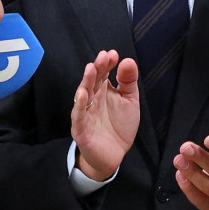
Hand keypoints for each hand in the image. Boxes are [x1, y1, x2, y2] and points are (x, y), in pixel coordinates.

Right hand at [71, 49, 139, 180]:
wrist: (114, 155)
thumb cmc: (119, 125)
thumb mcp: (129, 100)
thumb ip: (128, 81)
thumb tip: (127, 60)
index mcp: (103, 90)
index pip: (103, 73)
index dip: (107, 63)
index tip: (113, 54)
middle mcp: (93, 99)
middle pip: (93, 81)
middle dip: (97, 68)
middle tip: (103, 57)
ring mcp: (85, 113)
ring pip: (84, 95)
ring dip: (86, 82)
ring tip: (91, 69)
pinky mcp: (81, 128)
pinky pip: (79, 116)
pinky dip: (80, 105)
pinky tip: (83, 95)